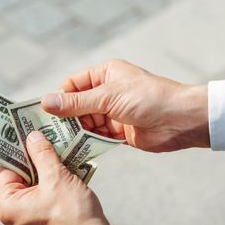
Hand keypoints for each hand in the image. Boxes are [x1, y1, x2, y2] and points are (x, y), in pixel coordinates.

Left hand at [0, 131, 111, 224]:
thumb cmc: (72, 214)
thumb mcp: (57, 177)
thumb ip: (42, 154)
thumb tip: (33, 137)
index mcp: (7, 206)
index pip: (6, 169)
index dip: (19, 151)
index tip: (29, 137)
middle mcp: (12, 218)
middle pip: (20, 179)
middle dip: (35, 161)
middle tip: (47, 144)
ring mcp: (27, 224)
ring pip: (33, 188)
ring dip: (46, 173)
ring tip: (59, 157)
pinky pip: (42, 200)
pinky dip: (51, 187)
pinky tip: (65, 175)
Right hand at [42, 59, 208, 152]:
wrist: (180, 120)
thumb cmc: (147, 98)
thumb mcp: (108, 97)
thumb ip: (77, 103)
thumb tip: (46, 102)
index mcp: (105, 75)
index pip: (73, 85)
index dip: (59, 97)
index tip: (44, 113)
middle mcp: (107, 92)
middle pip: (77, 105)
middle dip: (65, 118)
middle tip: (48, 133)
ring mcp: (112, 112)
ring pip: (85, 122)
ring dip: (75, 132)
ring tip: (59, 144)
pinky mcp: (118, 131)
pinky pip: (97, 136)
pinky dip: (87, 143)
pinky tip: (76, 150)